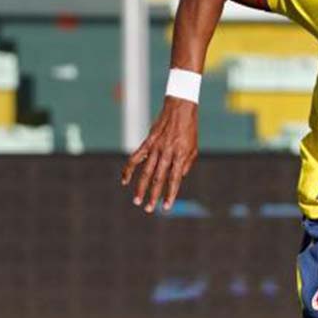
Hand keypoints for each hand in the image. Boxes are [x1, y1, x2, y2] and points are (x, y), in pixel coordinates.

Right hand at [120, 97, 198, 213]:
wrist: (180, 109)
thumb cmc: (189, 130)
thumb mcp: (194, 148)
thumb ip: (186, 164)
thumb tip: (179, 178)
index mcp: (181, 157)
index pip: (175, 180)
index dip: (170, 194)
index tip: (166, 207)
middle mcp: (168, 154)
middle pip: (159, 178)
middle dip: (153, 195)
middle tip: (149, 209)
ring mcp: (156, 148)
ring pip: (146, 171)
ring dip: (141, 187)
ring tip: (137, 201)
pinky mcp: (147, 142)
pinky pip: (135, 158)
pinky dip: (128, 169)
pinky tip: (124, 181)